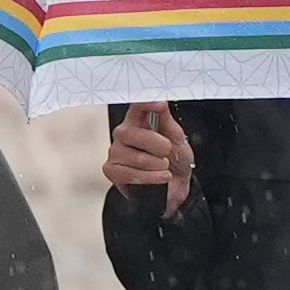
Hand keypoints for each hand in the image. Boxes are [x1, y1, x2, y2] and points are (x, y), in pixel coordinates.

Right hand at [104, 101, 194, 215]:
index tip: (160, 105)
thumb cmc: (174, 160)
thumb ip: (167, 121)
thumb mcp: (177, 138)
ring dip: (158, 165)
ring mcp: (115, 152)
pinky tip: (160, 178)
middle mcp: (123, 134)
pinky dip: (151, 178)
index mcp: (137, 120)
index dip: (146, 104)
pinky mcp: (111, 170)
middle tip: (168, 151)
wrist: (174, 186)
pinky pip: (132, 175)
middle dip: (159, 146)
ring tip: (164, 167)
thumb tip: (161, 102)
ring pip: (137, 158)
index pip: (136, 106)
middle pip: (134, 134)